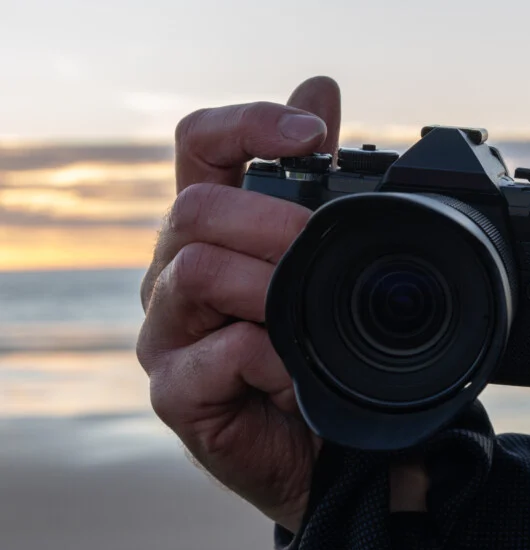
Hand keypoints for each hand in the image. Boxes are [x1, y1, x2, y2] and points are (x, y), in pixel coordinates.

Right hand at [136, 76, 340, 532]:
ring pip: (194, 271)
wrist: (324, 444)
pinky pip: (217, 353)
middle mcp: (175, 272)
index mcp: (212, 230)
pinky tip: (295, 376)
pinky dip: (271, 358)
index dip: (248, 124)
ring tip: (310, 321)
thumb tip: (319, 88)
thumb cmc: (318, 349)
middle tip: (323, 247)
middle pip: (193, 208)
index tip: (314, 133)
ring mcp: (168, 333)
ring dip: (270, 288)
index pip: (199, 146)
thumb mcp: (323, 261)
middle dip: (271, 221)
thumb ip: (314, 180)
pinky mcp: (175, 391)